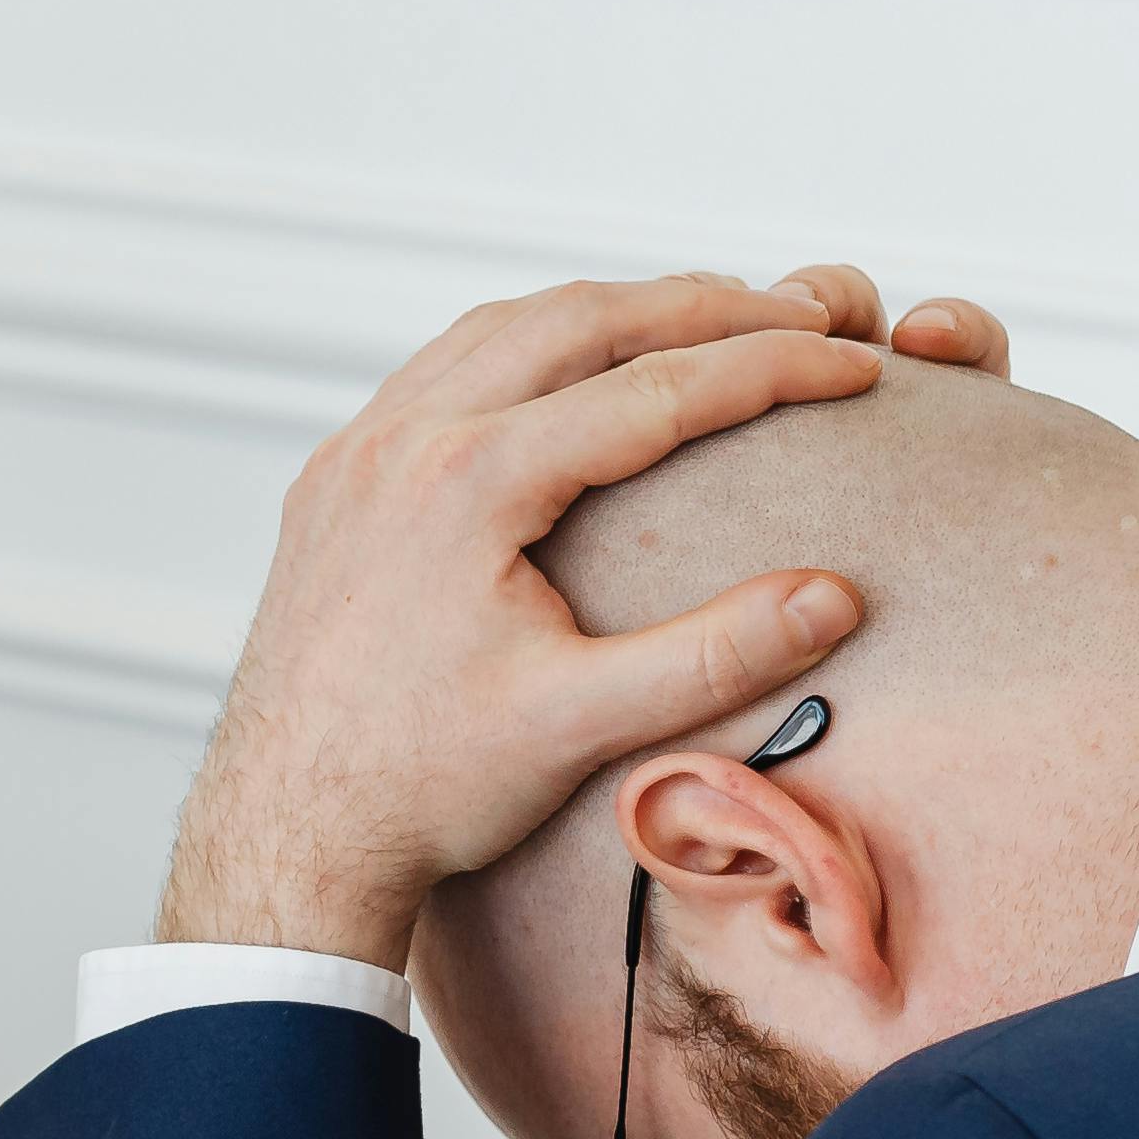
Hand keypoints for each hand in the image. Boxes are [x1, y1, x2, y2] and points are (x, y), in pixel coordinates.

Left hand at [159, 266, 992, 964]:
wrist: (283, 833)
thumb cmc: (420, 789)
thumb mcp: (581, 725)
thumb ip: (714, 654)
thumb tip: (834, 597)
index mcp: (466, 483)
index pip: (653, 390)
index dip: (769, 369)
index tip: (854, 364)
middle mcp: (400, 442)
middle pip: (578, 321)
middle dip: (701, 306)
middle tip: (799, 312)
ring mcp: (355, 455)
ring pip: (501, 329)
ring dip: (610, 311)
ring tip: (706, 318)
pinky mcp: (332, 482)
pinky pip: (442, 370)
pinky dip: (527, 346)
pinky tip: (575, 369)